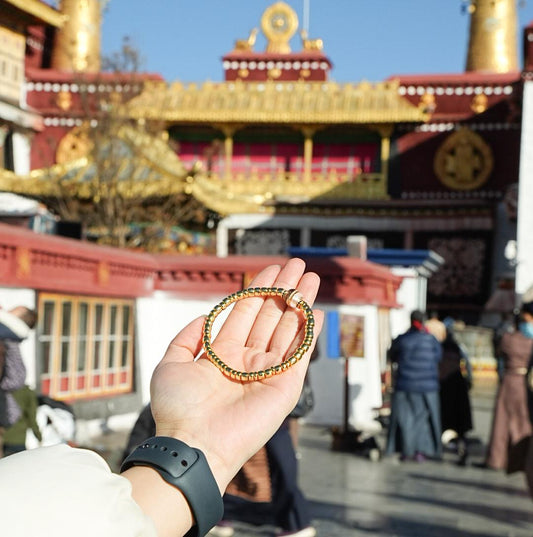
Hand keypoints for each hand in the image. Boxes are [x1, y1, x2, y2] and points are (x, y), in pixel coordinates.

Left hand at [150, 258, 323, 490]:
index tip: (270, 269)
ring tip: (310, 278)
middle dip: (284, 288)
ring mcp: (269, 371)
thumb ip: (186, 338)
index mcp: (224, 353)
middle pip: (271, 315)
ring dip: (300, 302)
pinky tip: (316, 311)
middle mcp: (248, 360)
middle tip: (297, 264)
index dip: (258, 289)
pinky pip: (301, 353)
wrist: (194, 444)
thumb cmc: (178, 409)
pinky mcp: (286, 385)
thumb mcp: (171, 364)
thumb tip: (204, 316)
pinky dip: (309, 332)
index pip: (245, 312)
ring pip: (288, 328)